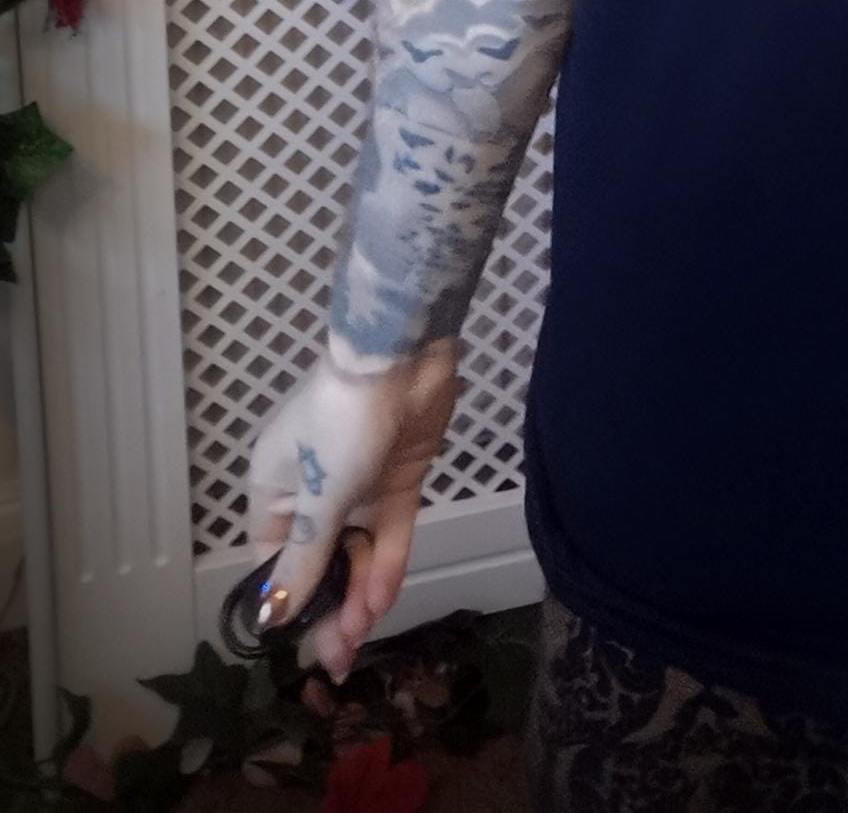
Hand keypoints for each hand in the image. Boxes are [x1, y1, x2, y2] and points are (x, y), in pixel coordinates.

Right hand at [243, 338, 461, 684]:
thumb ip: (302, 559)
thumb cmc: (342, 426)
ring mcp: (359, 483)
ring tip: (363, 633)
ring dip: (358, 591)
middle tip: (340, 657)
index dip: (287, 599)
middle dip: (327, 606)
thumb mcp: (318, 498)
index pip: (272, 557)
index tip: (302, 641)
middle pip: (317, 560)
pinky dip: (386, 563)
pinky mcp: (398, 478)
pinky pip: (388, 531)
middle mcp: (313, 488)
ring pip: (355, 550)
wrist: (404, 361)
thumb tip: (272, 614)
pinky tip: (381, 600)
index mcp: (274, 486)